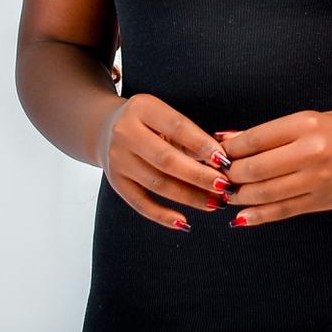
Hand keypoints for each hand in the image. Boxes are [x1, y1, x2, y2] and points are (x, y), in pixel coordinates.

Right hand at [97, 93, 234, 230]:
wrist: (106, 128)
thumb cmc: (149, 122)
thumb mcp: (165, 116)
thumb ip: (191, 135)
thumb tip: (224, 158)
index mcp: (143, 108)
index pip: (178, 127)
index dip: (203, 145)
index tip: (225, 161)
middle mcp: (126, 132)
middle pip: (167, 159)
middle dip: (199, 176)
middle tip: (224, 186)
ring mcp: (118, 159)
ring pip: (157, 183)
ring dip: (189, 197)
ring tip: (214, 203)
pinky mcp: (115, 182)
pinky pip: (140, 204)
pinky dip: (163, 216)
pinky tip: (184, 223)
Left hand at [218, 109, 331, 226]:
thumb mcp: (308, 120)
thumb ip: (269, 133)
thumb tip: (228, 138)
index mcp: (306, 124)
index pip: (255, 138)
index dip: (230, 148)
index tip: (216, 152)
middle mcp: (311, 152)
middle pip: (256, 168)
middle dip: (230, 174)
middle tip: (217, 175)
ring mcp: (317, 180)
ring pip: (265, 193)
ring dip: (239, 196)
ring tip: (226, 193)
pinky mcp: (321, 202)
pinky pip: (282, 212)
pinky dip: (257, 216)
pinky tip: (240, 217)